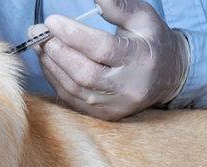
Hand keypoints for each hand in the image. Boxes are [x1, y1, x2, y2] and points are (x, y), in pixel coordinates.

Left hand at [29, 0, 188, 120]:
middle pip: (84, 73)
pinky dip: (55, 79)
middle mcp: (128, 88)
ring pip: (74, 88)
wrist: (167, 76)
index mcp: (141, 60)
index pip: (102, 49)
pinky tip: (47, 61)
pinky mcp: (104, 115)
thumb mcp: (142, 18)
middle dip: (56, 50)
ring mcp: (115, 105)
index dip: (74, 35)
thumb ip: (118, 7)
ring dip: (50, 64)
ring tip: (39, 44)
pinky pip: (71, 99)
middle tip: (38, 31)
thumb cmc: (151, 42)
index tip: (52, 20)